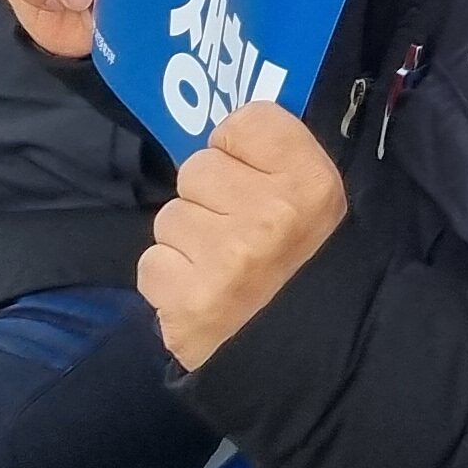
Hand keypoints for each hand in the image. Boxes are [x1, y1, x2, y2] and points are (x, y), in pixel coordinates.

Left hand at [138, 102, 348, 371]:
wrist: (306, 348)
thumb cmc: (306, 259)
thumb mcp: (315, 197)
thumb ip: (278, 155)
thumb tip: (226, 119)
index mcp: (311, 182)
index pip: (246, 121)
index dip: (241, 146)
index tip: (252, 170)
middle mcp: (271, 215)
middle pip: (197, 168)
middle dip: (208, 195)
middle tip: (235, 225)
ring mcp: (227, 260)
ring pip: (169, 217)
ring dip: (186, 238)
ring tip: (218, 262)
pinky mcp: (189, 301)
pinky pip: (152, 263)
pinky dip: (169, 278)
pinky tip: (200, 289)